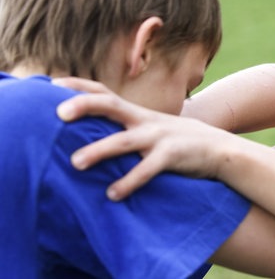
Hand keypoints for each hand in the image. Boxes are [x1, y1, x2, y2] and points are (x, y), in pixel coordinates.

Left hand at [55, 79, 233, 200]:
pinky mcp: (173, 156)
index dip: (78, 87)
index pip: (104, 92)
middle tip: (58, 114)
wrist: (221, 150)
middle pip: (110, 105)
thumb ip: (128, 128)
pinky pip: (148, 169)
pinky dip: (129, 181)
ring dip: (99, 151)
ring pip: (124, 141)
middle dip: (84, 106)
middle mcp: (145, 120)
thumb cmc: (180, 142)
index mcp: (138, 113)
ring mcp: (159, 137)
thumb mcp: (154, 128)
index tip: (50, 84)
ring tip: (75, 163)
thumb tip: (95, 136)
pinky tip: (113, 194)